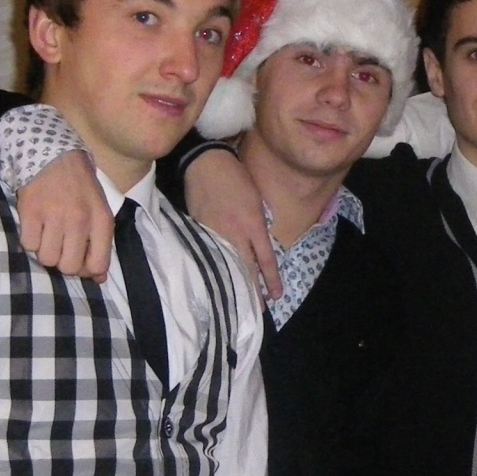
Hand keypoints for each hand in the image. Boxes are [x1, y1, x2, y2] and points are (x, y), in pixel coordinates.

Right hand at [17, 150, 113, 280]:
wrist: (55, 156)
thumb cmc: (80, 187)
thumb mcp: (99, 212)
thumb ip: (101, 244)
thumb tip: (98, 279)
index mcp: (101, 220)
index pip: (98, 265)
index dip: (87, 271)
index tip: (80, 261)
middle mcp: (80, 219)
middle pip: (69, 267)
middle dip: (63, 263)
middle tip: (60, 248)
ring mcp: (54, 215)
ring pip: (47, 259)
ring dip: (45, 251)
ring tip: (48, 235)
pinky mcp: (30, 211)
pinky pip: (28, 245)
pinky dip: (30, 240)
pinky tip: (36, 226)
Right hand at [186, 147, 280, 303]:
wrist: (207, 164)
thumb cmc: (237, 178)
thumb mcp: (257, 202)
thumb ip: (258, 226)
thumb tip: (259, 247)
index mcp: (253, 225)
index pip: (266, 260)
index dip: (272, 280)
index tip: (277, 296)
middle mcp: (236, 233)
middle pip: (246, 269)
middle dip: (252, 291)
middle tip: (258, 312)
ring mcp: (216, 234)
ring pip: (227, 265)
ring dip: (234, 284)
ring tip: (238, 303)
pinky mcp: (199, 231)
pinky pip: (209, 254)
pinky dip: (214, 268)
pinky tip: (216, 280)